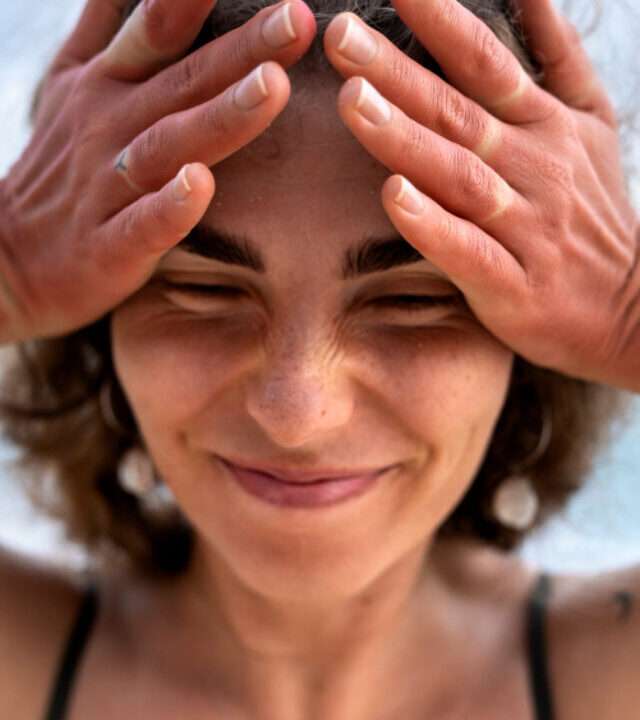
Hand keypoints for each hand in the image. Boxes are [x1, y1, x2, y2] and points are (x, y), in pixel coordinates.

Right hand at [0, 0, 315, 342]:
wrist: (11, 256)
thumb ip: (105, 28)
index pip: (160, 31)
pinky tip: (202, 184)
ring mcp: (108, 187)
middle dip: (243, 51)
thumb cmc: (60, 165)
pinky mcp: (110, 245)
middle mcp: (110, 127)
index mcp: (107, 86)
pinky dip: (170, 206)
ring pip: (167, 147)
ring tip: (273, 86)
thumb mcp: (71, 85)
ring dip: (220, 117)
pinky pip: (143, 224)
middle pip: (183, 83)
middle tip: (299, 17)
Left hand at [323, 0, 639, 389]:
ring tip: (351, 101)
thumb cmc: (594, 210)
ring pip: (458, 176)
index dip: (441, 21)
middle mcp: (533, 168)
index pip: (486, 64)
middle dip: (397, 72)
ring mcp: (524, 227)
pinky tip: (393, 197)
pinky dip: (432, 224)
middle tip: (340, 34)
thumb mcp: (592, 122)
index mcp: (545, 127)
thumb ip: (558, 56)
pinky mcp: (512, 283)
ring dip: (404, 138)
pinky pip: (468, 250)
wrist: (631, 304)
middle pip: (458, 113)